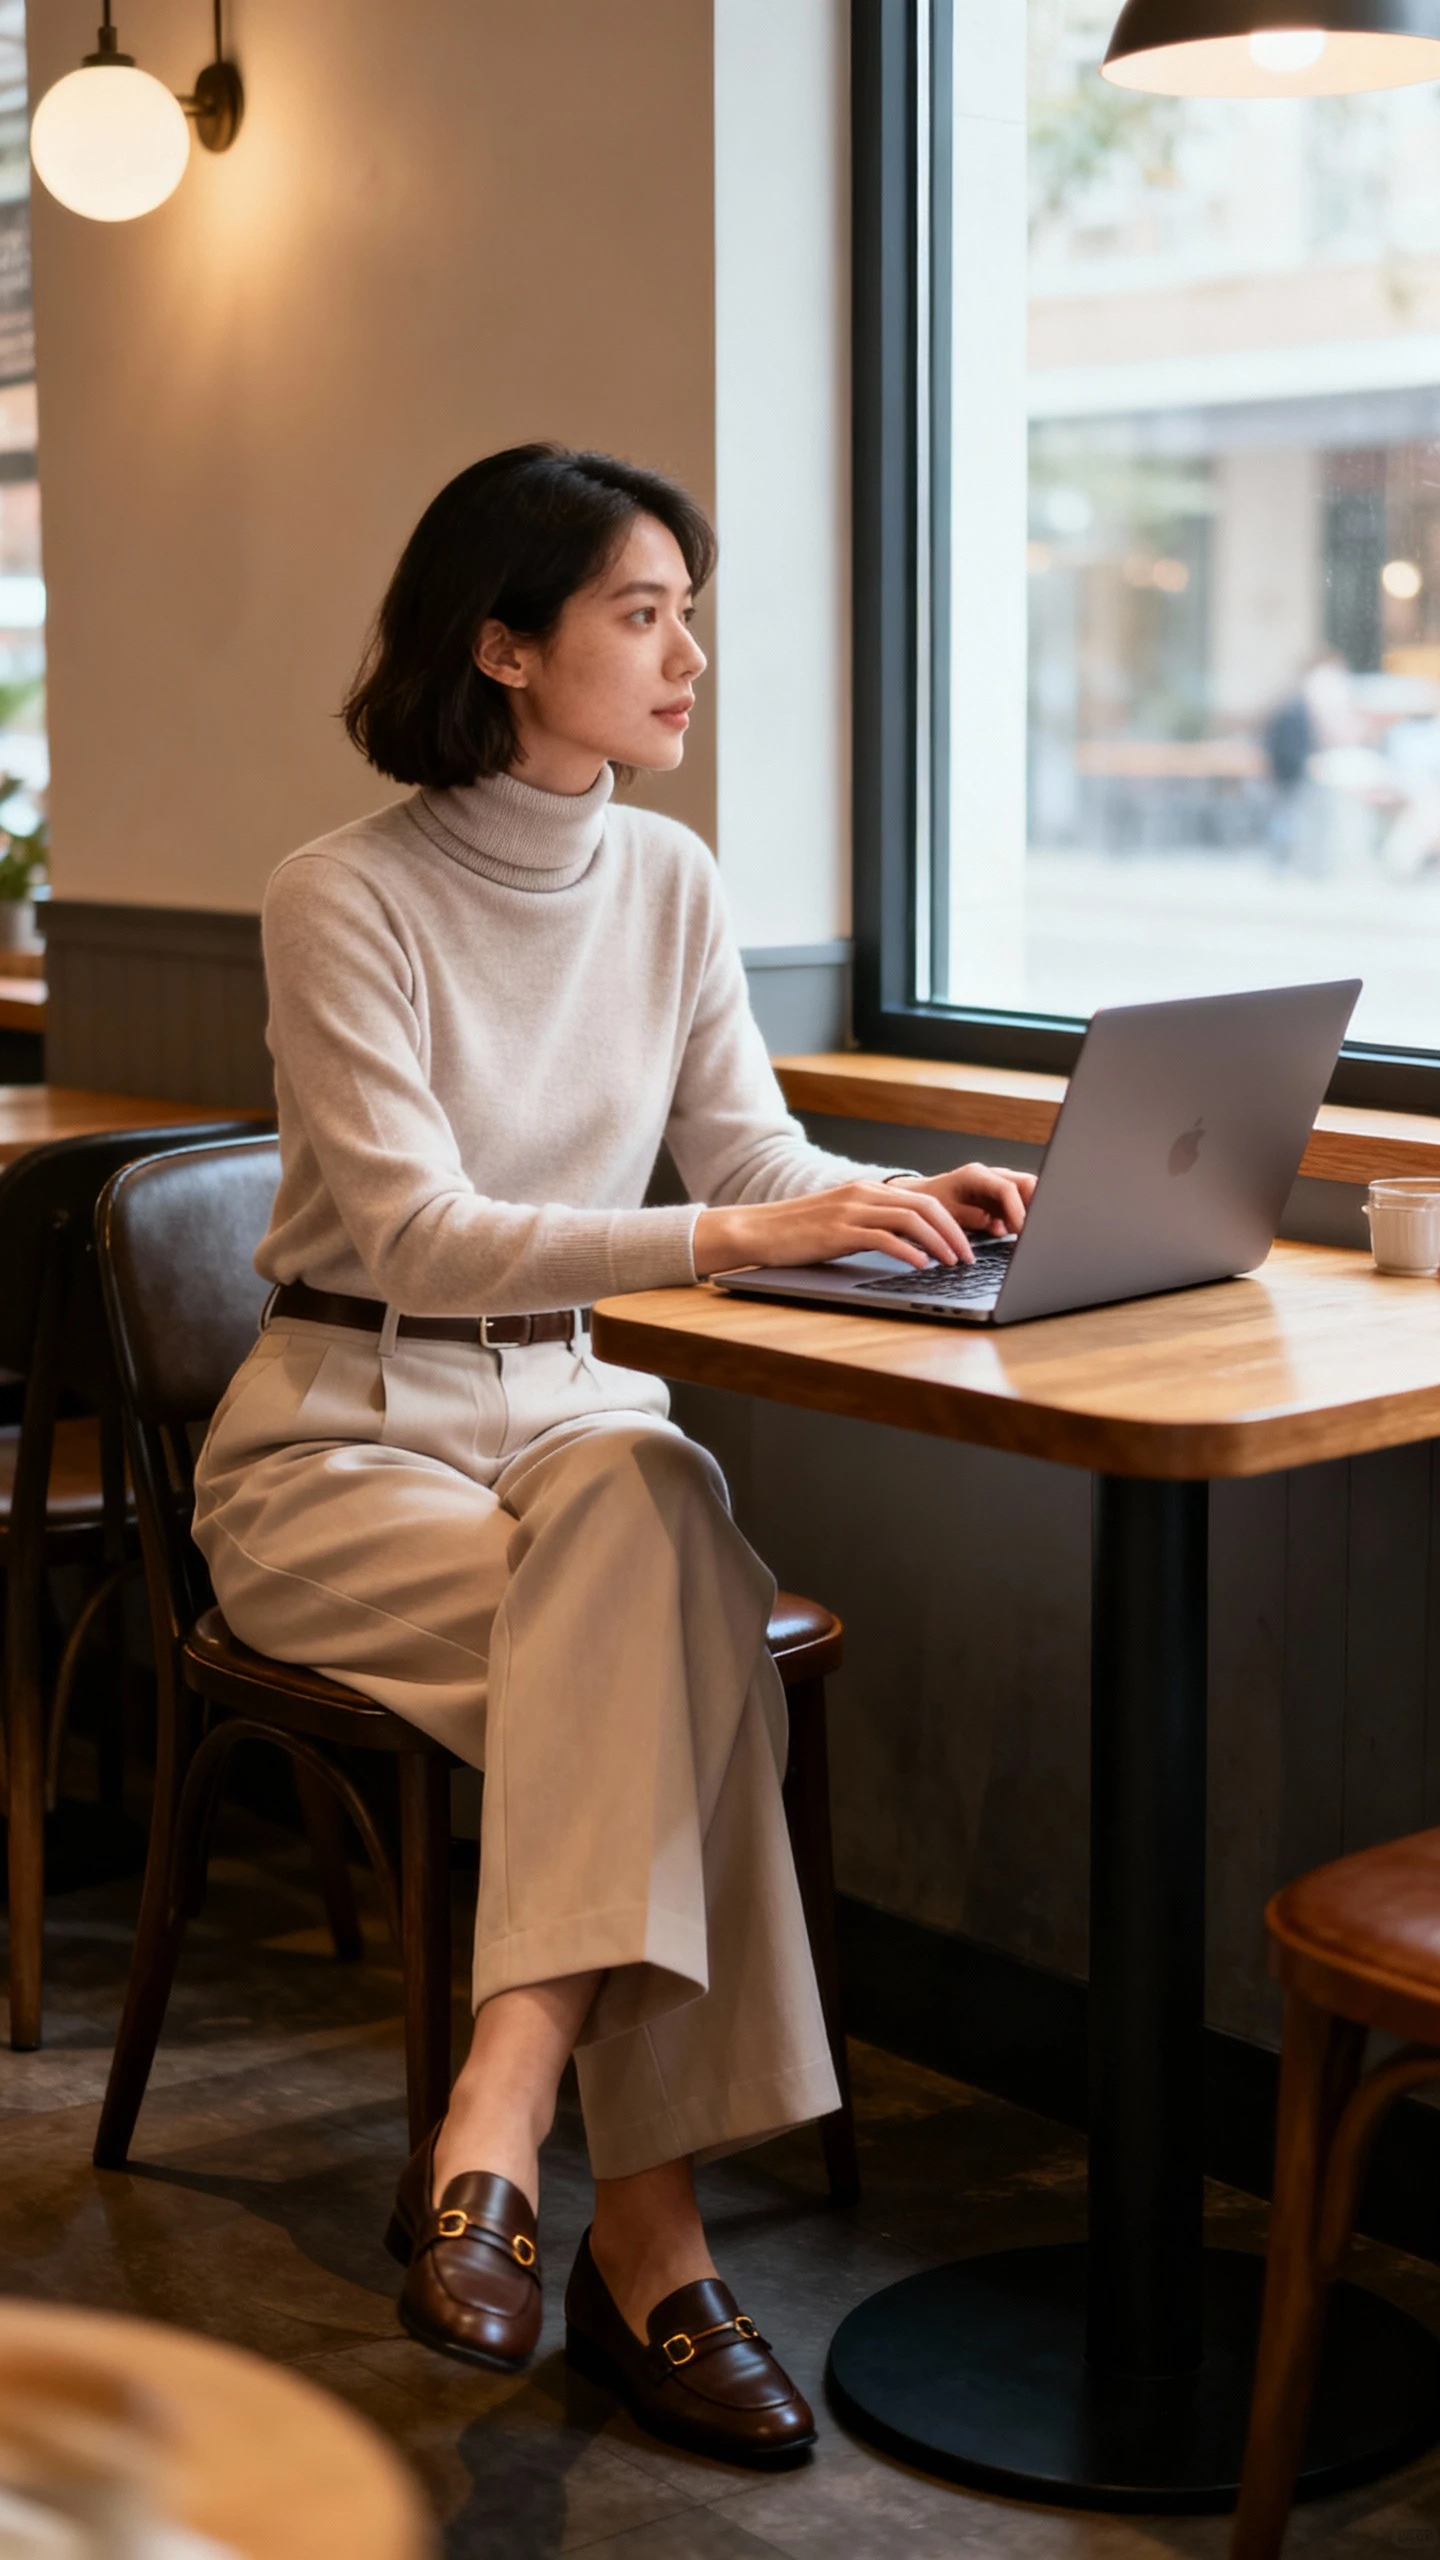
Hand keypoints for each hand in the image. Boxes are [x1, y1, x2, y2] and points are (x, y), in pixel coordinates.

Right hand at [692, 1161, 1033, 1278]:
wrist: (756, 1230)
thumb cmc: (797, 1235)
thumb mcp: (841, 1226)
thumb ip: (873, 1229)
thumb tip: (909, 1249)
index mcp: (867, 1191)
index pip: (922, 1200)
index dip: (951, 1222)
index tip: (966, 1244)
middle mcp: (863, 1194)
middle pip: (925, 1205)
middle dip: (954, 1231)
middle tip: (969, 1257)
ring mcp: (851, 1210)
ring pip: (911, 1218)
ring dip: (938, 1242)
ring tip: (953, 1262)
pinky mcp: (838, 1230)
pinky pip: (884, 1237)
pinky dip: (909, 1251)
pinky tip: (922, 1265)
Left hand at [885, 1162, 1034, 1242]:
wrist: (920, 1198)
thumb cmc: (929, 1204)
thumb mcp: (946, 1213)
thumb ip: (971, 1217)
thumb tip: (997, 1224)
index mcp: (975, 1176)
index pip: (1007, 1188)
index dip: (1018, 1210)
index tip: (1022, 1230)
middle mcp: (990, 1175)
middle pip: (1027, 1183)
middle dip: (1033, 1206)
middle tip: (1030, 1231)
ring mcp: (998, 1183)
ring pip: (1028, 1190)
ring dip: (1030, 1211)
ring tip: (1023, 1232)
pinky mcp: (1001, 1195)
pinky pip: (1021, 1200)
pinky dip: (1023, 1215)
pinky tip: (1015, 1230)